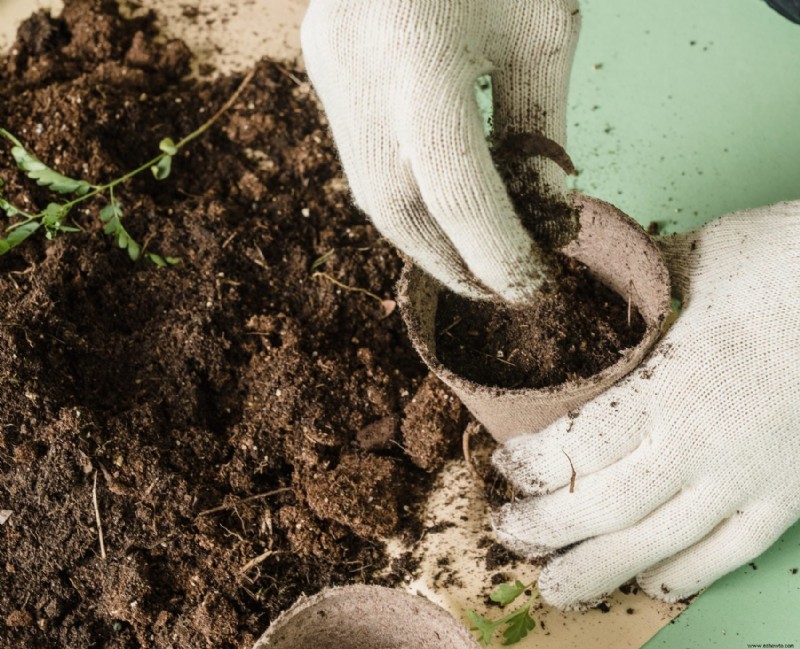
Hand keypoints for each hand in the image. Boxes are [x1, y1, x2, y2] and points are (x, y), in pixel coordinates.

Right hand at [301, 0, 579, 302]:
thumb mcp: (540, 31)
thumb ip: (538, 131)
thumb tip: (541, 212)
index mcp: (423, 57)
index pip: (459, 192)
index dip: (498, 254)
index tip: (532, 286)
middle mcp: (359, 76)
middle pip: (400, 212)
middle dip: (453, 266)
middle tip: (500, 293)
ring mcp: (327, 73)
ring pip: (370, 195)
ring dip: (424, 242)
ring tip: (471, 264)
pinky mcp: (319, 68)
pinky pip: (359, 159)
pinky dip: (404, 199)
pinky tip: (437, 211)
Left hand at [492, 201, 799, 607]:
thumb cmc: (783, 267)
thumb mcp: (695, 260)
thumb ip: (633, 291)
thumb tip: (579, 282)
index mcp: (672, 386)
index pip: (580, 446)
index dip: (535, 465)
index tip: (505, 467)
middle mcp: (704, 444)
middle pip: (608, 505)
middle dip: (548, 527)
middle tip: (507, 532)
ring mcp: (749, 478)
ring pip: (661, 541)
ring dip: (600, 568)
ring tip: (556, 589)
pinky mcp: (788, 493)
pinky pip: (732, 551)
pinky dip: (688, 572)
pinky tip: (653, 582)